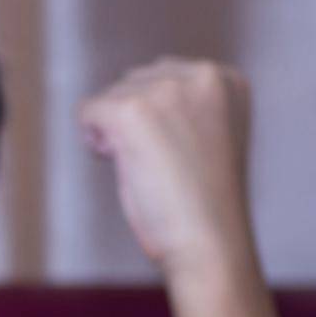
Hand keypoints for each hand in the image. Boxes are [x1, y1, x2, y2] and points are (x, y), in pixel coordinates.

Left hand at [79, 58, 254, 275]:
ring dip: (115, 133)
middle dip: (134, 122)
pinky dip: (94, 140)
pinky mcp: (132, 110)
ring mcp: (167, 89)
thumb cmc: (205, 206)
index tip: (182, 155)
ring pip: (111, 97)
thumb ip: (183, 107)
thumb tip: (132, 90)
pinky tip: (121, 164)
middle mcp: (202, 75)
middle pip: (135, 82)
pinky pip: (88, 111)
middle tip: (163, 166)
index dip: (159, 121)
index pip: (166, 78)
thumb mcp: (207, 138)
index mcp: (227, 81)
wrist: (210, 242)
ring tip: (149, 169)